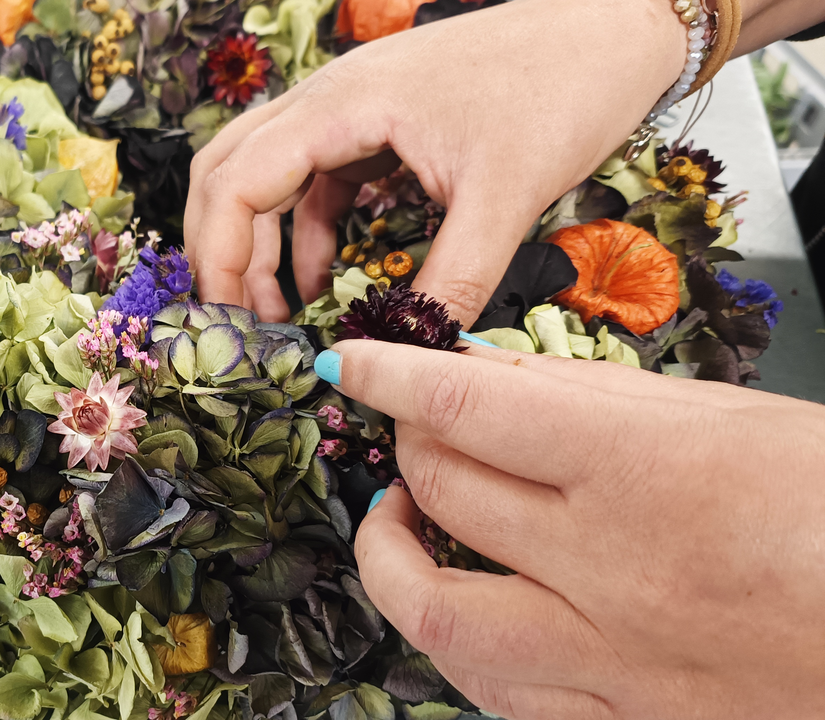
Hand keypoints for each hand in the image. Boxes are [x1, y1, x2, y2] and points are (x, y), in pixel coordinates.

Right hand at [183, 0, 688, 322]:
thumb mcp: (505, 195)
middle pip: (227, 172)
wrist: (614, 27)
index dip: (218, 257)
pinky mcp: (377, 129)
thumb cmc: (561, 86)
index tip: (229, 324)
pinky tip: (325, 284)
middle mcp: (328, 103)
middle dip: (219, 250)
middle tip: (234, 322)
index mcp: (341, 107)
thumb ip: (453, 280)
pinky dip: (306, 238)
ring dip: (258, 245)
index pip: (236, 181)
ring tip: (273, 316)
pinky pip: (316, 185)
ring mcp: (350, 113)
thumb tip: (413, 357)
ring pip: (265, 177)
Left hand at [323, 339, 824, 718]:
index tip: (350, 358)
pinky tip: (460, 601)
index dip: (392, 372)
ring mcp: (615, 659)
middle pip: (443, 491)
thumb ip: (597, 399)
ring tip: (398, 519)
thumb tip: (490, 374)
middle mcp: (616, 568)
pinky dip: (456, 639)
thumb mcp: (733, 418)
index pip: (470, 405)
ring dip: (391, 555)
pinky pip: (498, 692)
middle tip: (413, 427)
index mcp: (649, 470)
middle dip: (405, 443)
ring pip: (438, 610)